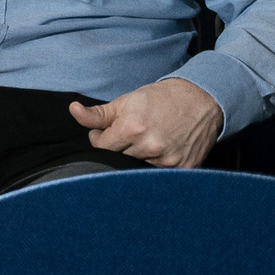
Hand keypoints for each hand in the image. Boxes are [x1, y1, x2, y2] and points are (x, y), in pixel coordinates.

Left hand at [71, 78, 222, 167]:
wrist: (201, 99)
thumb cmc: (160, 99)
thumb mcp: (125, 101)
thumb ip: (97, 114)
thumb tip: (73, 111)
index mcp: (132, 128)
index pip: (100, 147)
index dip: (100, 139)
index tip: (107, 133)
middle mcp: (150, 146)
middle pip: (118, 159)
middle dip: (118, 149)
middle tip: (128, 136)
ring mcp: (168, 159)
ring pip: (137, 168)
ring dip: (135, 159)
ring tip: (145, 142)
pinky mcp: (183, 168)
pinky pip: (159, 176)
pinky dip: (154, 167)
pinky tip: (159, 152)